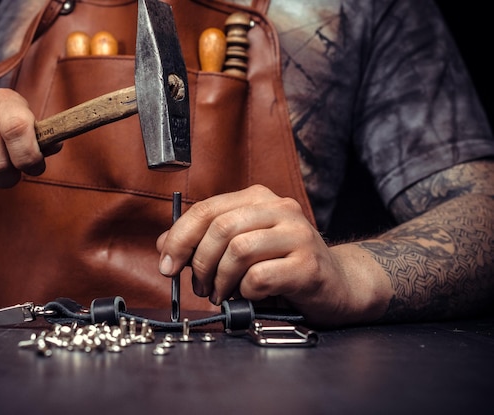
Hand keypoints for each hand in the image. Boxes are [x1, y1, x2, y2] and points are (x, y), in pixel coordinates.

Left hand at [156, 185, 388, 325]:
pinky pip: (259, 277)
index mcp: (259, 199)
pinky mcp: (308, 264)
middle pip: (220, 228)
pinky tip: (250, 295)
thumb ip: (204, 242)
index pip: (207, 209)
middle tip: (200, 286)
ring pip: (238, 250)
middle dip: (199, 262)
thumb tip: (164, 245)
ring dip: (221, 279)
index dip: (180, 237)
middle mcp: (280, 209)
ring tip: (222, 294)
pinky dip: (245, 291)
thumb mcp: (241, 250)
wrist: (338, 285)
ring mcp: (298, 234)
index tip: (167, 264)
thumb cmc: (283, 267)